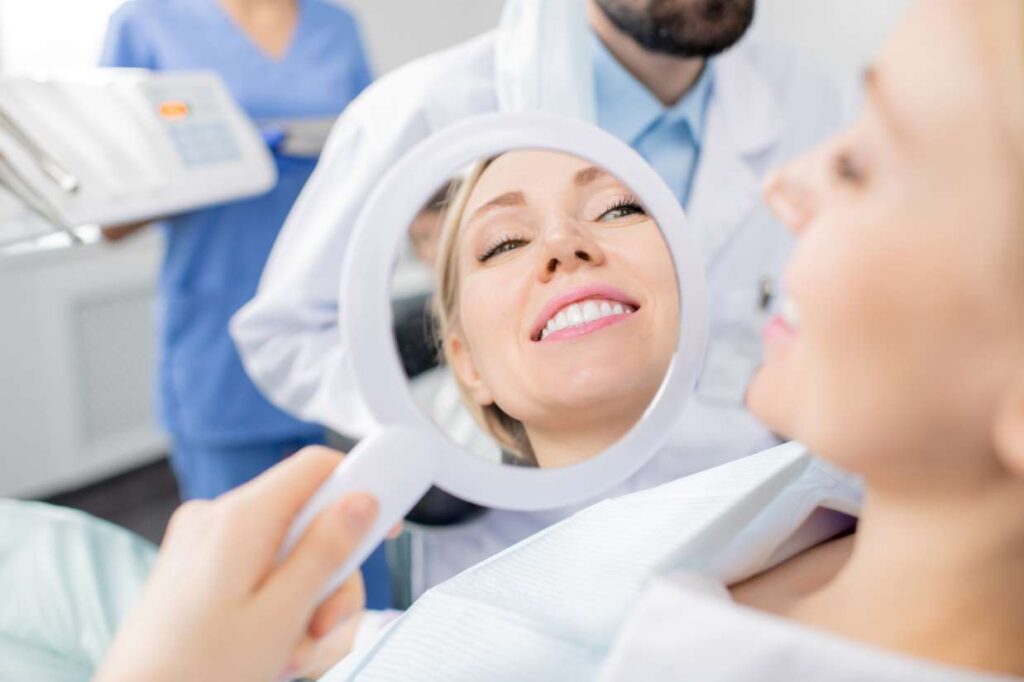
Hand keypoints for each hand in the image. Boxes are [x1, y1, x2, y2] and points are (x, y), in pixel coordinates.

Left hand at [94, 446, 379, 681]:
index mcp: (238, 518)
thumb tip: (362, 500)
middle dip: (330, 578)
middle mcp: (217, 518)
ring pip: (288, 554)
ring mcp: (203, 543)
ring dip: (305, 604)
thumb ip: (325, 552)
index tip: (383, 526)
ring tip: (290, 654)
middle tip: (323, 628)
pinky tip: (269, 650)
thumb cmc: (198, 672)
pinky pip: (259, 571)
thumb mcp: (280, 615)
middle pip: (308, 521)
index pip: (316, 466)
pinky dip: (276, 607)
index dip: (360, 486)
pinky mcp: (196, 567)